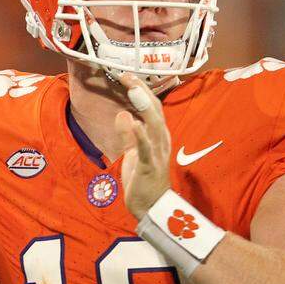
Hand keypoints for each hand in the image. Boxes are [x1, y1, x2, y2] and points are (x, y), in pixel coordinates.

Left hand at [115, 72, 171, 219]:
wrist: (151, 207)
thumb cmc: (144, 179)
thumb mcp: (132, 152)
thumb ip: (127, 134)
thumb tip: (123, 114)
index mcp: (158, 136)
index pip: (152, 108)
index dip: (141, 91)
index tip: (127, 76)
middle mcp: (161, 141)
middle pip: (155, 111)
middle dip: (142, 92)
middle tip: (127, 75)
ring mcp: (157, 153)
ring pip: (154, 125)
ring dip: (144, 106)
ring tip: (133, 89)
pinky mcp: (150, 166)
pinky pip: (146, 148)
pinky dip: (141, 135)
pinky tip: (133, 122)